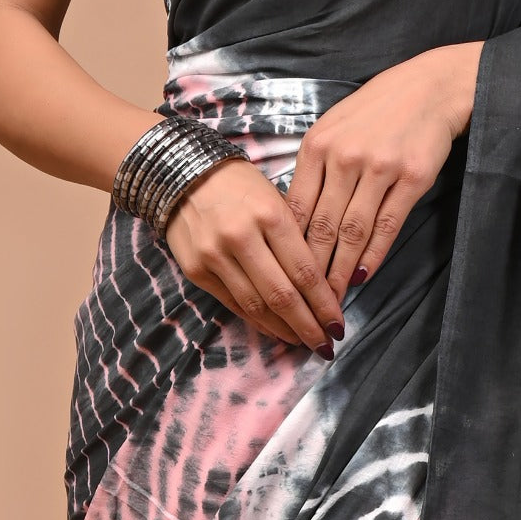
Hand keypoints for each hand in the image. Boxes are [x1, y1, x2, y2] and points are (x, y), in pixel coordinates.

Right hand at [164, 156, 345, 353]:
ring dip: (284, 329)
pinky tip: (275, 330)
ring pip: (257, 305)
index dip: (324, 303)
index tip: (338, 323)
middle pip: (283, 294)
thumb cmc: (239, 183)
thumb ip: (293, 235)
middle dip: (309, 325)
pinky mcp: (197, 270)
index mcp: (270, 214)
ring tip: (304, 342)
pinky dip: (258, 321)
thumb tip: (319, 282)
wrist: (181, 174)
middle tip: (326, 345)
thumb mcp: (274, 196)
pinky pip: (234, 304)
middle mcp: (243, 237)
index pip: (304, 270)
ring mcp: (216, 256)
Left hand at [285, 42, 483, 304]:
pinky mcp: (411, 178)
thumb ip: (314, 168)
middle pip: (322, 226)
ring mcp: (378, 167)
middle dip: (312, 271)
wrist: (429, 88)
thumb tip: (295, 219)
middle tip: (305, 303)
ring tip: (333, 299)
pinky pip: (387, 225)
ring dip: (342, 271)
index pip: (296, 208)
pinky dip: (373, 254)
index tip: (283, 276)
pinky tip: (364, 274)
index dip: (289, 248)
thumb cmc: (377, 109)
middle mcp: (344, 157)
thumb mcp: (334, 127)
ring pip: (352, 231)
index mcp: (317, 145)